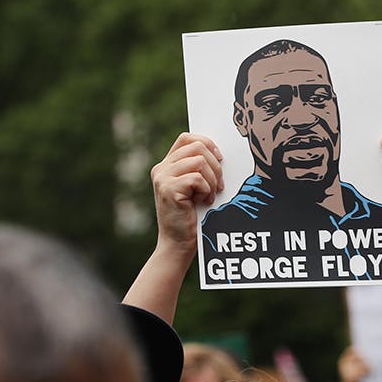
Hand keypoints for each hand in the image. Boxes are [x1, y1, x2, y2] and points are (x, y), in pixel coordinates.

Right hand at [151, 132, 224, 253]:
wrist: (178, 244)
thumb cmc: (190, 216)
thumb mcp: (194, 187)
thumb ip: (198, 169)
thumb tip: (219, 152)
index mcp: (166, 165)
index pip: (187, 137)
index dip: (207, 143)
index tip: (219, 158)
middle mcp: (161, 168)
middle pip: (197, 146)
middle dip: (215, 164)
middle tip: (219, 184)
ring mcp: (162, 178)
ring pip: (199, 161)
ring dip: (212, 179)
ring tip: (210, 195)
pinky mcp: (168, 189)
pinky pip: (197, 178)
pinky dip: (206, 190)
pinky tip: (204, 202)